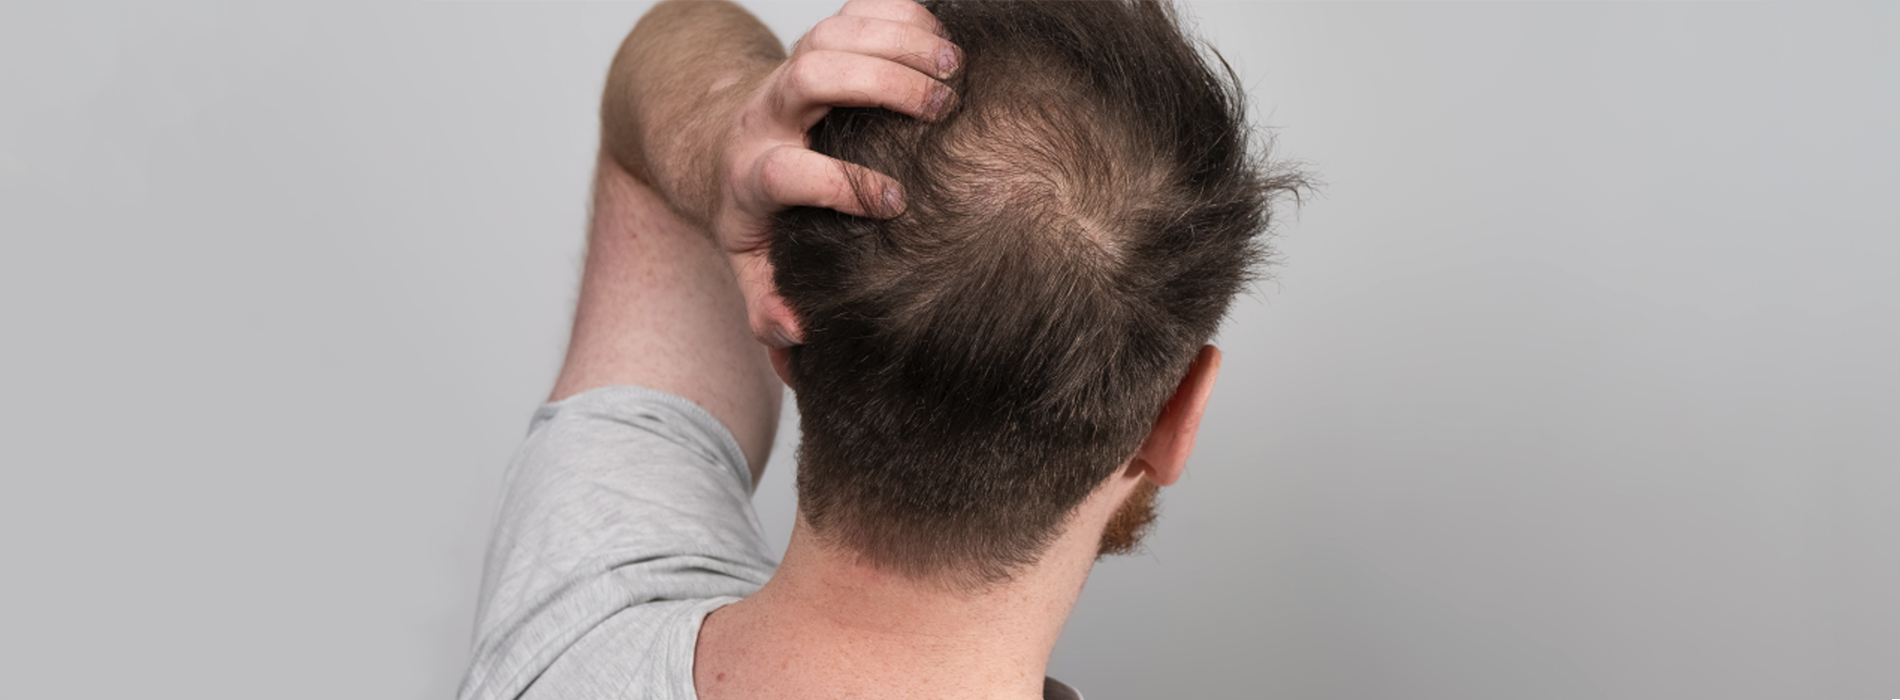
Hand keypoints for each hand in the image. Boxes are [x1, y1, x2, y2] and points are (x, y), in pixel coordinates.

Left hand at [713, 0, 960, 346]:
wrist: (720, 141)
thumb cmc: (752, 211)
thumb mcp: (749, 262)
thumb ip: (766, 303)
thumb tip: (798, 336)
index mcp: (750, 173)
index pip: (784, 171)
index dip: (837, 184)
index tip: (895, 202)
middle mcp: (769, 113)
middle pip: (808, 77)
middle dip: (874, 83)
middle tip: (940, 106)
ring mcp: (793, 69)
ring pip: (832, 33)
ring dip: (895, 41)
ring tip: (955, 67)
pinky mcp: (820, 40)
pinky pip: (855, 9)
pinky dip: (899, 13)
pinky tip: (942, 36)